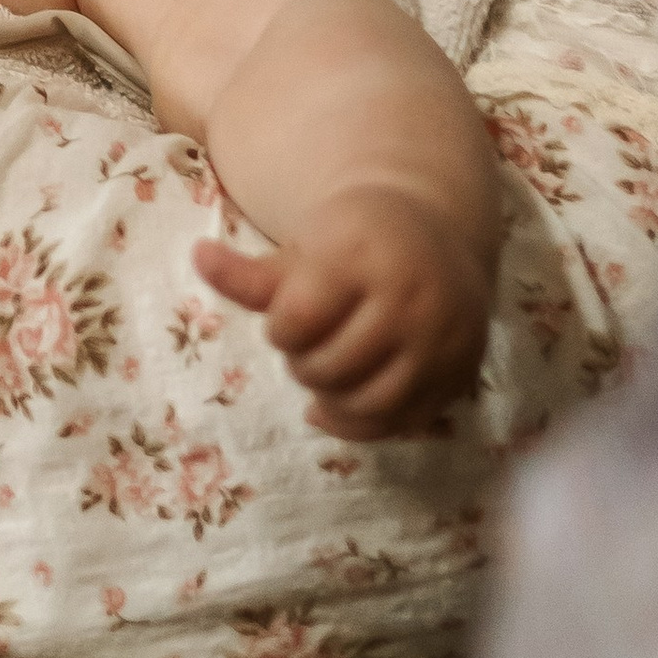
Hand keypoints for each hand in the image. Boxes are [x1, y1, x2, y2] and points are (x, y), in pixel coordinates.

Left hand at [197, 181, 493, 436]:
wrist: (437, 233)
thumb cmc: (356, 238)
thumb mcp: (305, 244)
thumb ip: (253, 272)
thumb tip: (198, 256)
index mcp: (363, 257)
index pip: (298, 320)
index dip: (281, 329)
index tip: (288, 317)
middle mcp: (410, 300)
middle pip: (331, 366)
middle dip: (304, 362)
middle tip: (307, 344)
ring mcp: (441, 343)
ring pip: (367, 402)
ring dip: (330, 397)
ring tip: (324, 370)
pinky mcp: (459, 375)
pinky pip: (401, 423)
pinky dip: (361, 425)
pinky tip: (337, 406)